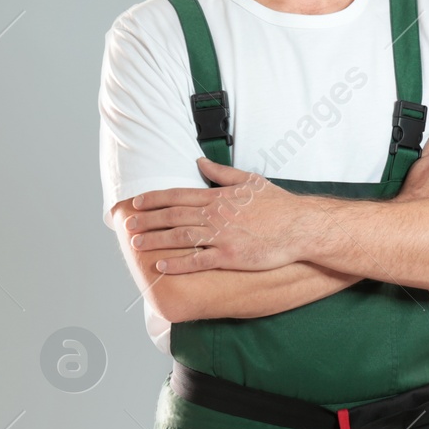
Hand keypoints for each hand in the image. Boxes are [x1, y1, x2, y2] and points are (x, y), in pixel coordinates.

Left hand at [123, 157, 317, 272]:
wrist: (301, 227)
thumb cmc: (279, 205)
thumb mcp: (251, 181)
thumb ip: (222, 173)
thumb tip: (201, 161)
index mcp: (219, 197)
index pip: (178, 196)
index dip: (154, 199)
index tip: (137, 203)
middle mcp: (216, 215)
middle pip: (173, 216)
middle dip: (147, 220)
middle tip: (127, 224)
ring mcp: (222, 236)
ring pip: (180, 237)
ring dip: (155, 240)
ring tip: (137, 244)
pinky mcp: (230, 256)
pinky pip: (197, 261)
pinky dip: (178, 263)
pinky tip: (162, 266)